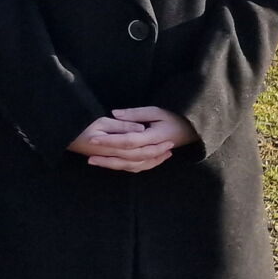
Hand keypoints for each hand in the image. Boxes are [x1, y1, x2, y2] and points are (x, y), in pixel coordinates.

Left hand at [68, 107, 196, 172]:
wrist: (190, 130)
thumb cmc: (172, 117)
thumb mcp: (155, 110)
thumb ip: (135, 114)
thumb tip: (115, 113)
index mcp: (154, 137)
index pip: (128, 141)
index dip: (110, 141)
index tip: (92, 139)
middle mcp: (152, 150)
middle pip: (127, 157)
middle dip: (106, 157)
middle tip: (87, 155)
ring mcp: (152, 157)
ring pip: (130, 165)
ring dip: (111, 165)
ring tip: (93, 161)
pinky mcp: (151, 160)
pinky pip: (136, 167)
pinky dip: (122, 167)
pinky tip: (108, 164)